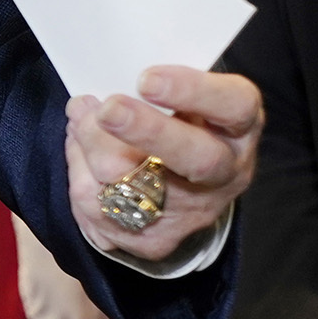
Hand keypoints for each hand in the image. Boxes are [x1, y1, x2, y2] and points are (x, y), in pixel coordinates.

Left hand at [65, 65, 260, 266]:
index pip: (234, 105)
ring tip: (80, 119)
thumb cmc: (179, 122)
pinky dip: (79, 173)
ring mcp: (193, 212)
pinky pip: (101, 210)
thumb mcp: (182, 97)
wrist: (184, 188)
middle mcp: (226, 173)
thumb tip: (96, 94)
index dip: (192, 90)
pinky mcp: (156, 240)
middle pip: (197, 159)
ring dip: (91, 147)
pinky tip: (80, 153)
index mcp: (239, 126)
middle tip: (108, 110)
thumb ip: (152, 88)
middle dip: (146, 131)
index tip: (147, 78)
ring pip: (132, 186)